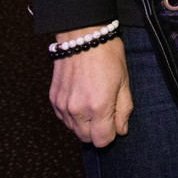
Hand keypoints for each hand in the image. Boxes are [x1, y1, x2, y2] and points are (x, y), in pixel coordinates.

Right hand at [48, 29, 131, 146]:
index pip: (102, 141)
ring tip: (93, 102)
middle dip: (97, 131)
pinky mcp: (53, 99)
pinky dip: (73, 115)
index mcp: (99, 107)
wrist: (83, 36)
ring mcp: (63, 105)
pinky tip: (81, 100)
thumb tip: (121, 130)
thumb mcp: (124, 81)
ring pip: (74, 130)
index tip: (114, 122)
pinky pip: (63, 119)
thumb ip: (123, 109)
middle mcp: (77, 110)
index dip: (111, 135)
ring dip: (84, 124)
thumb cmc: (108, 55)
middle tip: (105, 112)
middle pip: (86, 139)